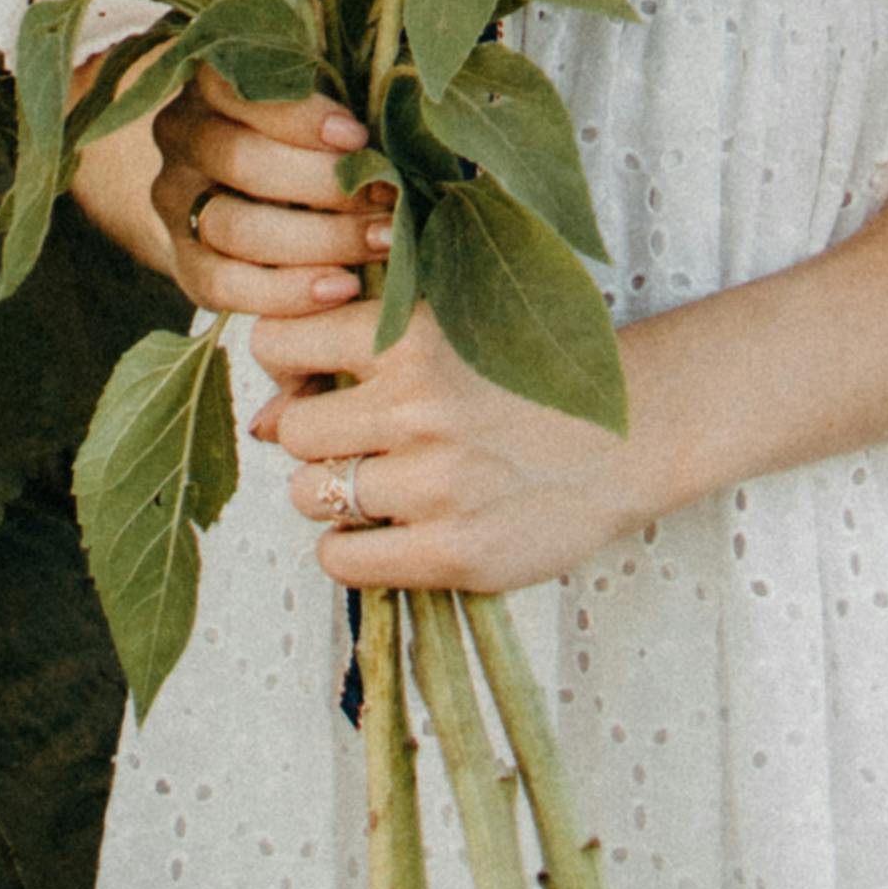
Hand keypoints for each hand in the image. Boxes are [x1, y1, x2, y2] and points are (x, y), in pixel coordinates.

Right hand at [82, 74, 391, 331]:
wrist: (246, 190)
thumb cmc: (304, 132)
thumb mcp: (317, 101)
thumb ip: (340, 107)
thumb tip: (407, 120)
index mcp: (210, 81)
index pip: (242, 89)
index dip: (300, 115)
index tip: (356, 137)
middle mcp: (181, 136)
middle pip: (241, 161)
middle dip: (323, 184)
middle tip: (385, 198)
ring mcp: (175, 203)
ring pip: (234, 226)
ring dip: (318, 240)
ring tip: (379, 242)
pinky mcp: (182, 263)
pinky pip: (224, 285)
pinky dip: (287, 292)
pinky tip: (341, 288)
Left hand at [254, 295, 658, 595]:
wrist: (628, 433)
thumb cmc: (524, 376)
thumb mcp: (450, 329)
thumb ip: (357, 351)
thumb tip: (259, 420)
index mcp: (415, 334)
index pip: (281, 344)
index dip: (288, 367)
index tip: (317, 380)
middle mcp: (419, 404)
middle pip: (290, 430)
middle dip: (311, 439)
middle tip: (358, 442)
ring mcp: (436, 482)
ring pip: (309, 496)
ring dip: (331, 496)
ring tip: (383, 486)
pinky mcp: (454, 551)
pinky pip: (342, 560)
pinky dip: (350, 551)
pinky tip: (390, 532)